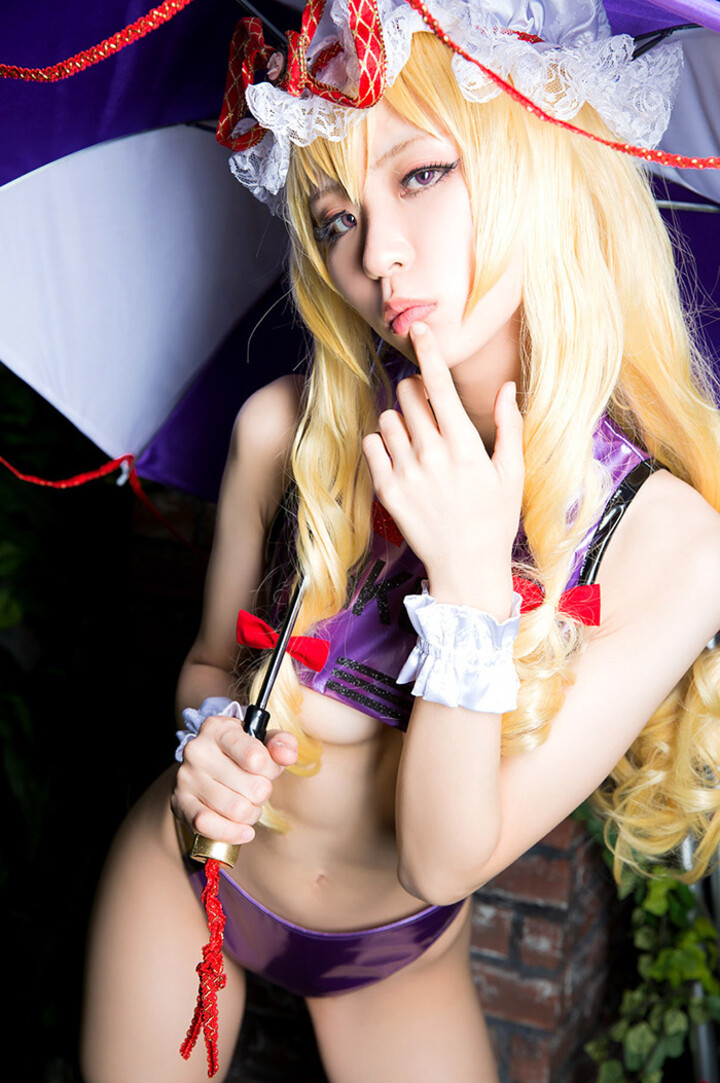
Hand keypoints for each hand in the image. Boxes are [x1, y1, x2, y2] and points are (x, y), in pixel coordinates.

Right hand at [171, 714, 297, 844]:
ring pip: (237, 810)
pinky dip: (233, 833)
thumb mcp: (263, 741)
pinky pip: (209, 826)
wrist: (205, 772)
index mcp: (218, 729)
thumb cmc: (241, 755)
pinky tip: (244, 831)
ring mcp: (186, 777)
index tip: (267, 768)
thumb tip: (287, 756)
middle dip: (263, 793)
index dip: (271, 770)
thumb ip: (281, 743)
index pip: (257, 757)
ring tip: (249, 805)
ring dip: (252, 814)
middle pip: (253, 788)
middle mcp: (197, 750)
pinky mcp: (180, 803)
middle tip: (257, 788)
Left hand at [362, 323, 523, 617]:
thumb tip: (508, 387)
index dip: (429, 351)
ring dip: (400, 420)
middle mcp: (432, 455)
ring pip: (388, 418)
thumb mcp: (511, 473)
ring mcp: (406, 473)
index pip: (442, 385)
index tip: (419, 328)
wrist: (466, 568)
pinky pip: (371, 446)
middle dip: (416, 391)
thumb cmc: (494, 520)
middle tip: (428, 407)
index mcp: (464, 446)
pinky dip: (380, 443)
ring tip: (416, 441)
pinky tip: (398, 456)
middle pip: (408, 395)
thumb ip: (508, 427)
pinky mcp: (387, 492)